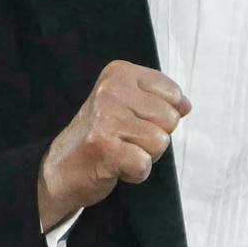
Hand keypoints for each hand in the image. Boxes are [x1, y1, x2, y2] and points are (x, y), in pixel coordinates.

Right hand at [38, 60, 190, 229]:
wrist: (61, 168)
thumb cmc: (102, 135)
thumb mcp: (130, 106)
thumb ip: (161, 101)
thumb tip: (186, 105)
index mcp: (120, 73)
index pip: (173, 94)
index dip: (161, 116)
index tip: (133, 120)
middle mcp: (111, 90)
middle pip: (171, 119)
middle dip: (155, 136)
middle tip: (125, 139)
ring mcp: (106, 118)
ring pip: (161, 142)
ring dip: (145, 155)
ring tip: (120, 150)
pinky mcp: (104, 147)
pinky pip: (144, 164)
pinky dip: (135, 173)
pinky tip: (115, 165)